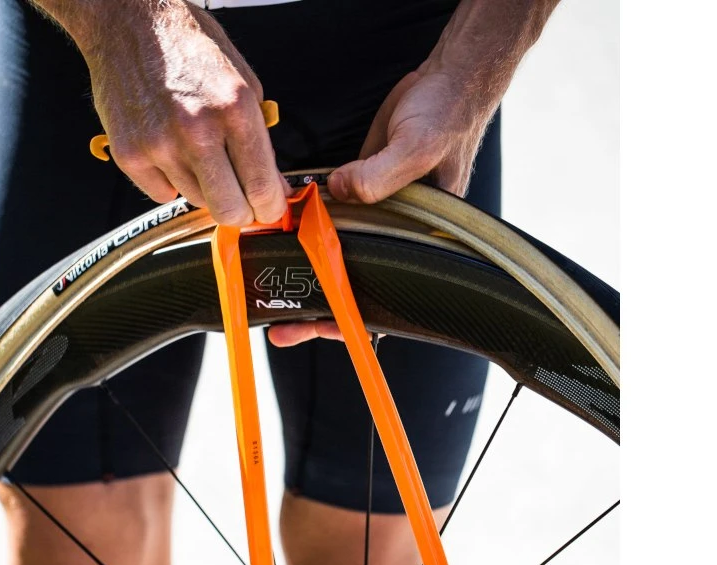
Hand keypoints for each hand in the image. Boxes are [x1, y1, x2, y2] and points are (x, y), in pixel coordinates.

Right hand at [73, 1, 288, 225]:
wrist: (129, 22)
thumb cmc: (188, 46)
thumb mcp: (242, 81)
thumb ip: (259, 137)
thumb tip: (274, 185)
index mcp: (234, 108)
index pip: (261, 186)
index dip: (270, 207)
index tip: (269, 210)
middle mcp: (197, 130)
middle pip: (228, 210)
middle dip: (240, 213)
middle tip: (240, 203)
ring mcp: (160, 145)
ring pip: (195, 200)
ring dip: (203, 187)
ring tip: (195, 152)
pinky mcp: (130, 154)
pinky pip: (162, 194)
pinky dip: (169, 181)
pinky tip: (168, 150)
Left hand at [268, 68, 492, 348]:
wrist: (445, 81)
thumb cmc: (447, 116)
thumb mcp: (418, 147)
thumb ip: (379, 176)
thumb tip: (339, 192)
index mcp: (418, 242)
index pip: (384, 297)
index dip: (351, 318)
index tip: (320, 328)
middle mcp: (393, 236)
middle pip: (351, 288)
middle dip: (316, 311)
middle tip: (282, 330)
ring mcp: (372, 215)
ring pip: (333, 257)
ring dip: (304, 274)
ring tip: (269, 297)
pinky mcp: (355, 189)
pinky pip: (326, 217)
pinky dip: (302, 228)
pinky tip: (276, 239)